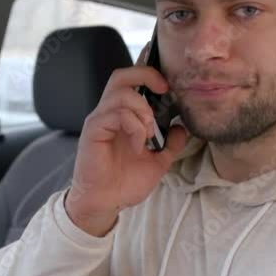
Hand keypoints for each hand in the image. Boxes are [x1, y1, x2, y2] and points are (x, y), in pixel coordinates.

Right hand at [65, 42, 186, 236]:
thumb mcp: (158, 162)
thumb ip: (171, 144)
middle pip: (122, 75)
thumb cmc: (125, 182)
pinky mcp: (94, 131)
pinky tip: (138, 145)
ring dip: (142, 110)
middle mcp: (109, 113)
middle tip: (164, 90)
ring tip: (149, 133)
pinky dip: (133, 127)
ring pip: (121, 94)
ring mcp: (100, 120)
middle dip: (145, 75)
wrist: (106, 203)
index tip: (169, 83)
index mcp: (123, 115)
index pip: (131, 81)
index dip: (149, 72)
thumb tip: (182, 127)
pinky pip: (115, 115)